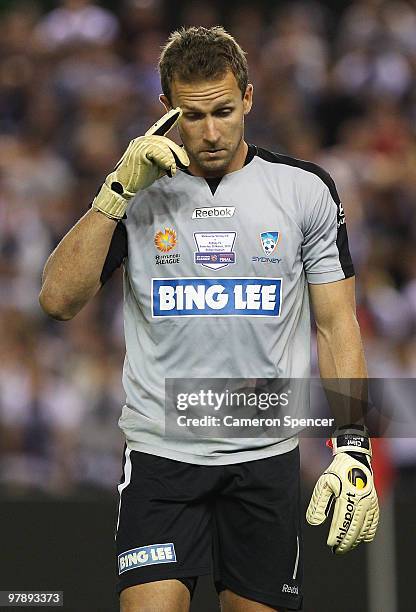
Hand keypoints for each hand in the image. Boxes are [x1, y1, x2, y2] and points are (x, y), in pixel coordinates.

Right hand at [92, 107, 189, 218]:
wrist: (126, 185)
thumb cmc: (141, 176)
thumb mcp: (159, 166)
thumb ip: (168, 159)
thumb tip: (183, 157)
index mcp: (147, 141)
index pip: (160, 127)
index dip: (169, 119)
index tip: (178, 111)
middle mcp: (143, 139)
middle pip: (166, 141)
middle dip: (177, 153)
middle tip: (185, 164)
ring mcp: (140, 144)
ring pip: (163, 146)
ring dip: (172, 160)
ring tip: (173, 170)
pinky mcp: (140, 151)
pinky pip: (158, 152)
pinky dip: (166, 161)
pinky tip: (168, 169)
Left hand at [306, 425, 378, 553]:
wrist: (354, 460)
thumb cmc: (337, 471)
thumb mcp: (323, 484)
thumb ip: (318, 504)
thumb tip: (313, 522)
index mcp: (346, 498)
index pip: (341, 523)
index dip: (336, 536)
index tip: (330, 544)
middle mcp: (360, 502)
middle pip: (354, 529)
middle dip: (346, 542)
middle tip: (338, 550)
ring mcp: (369, 503)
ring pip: (364, 528)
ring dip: (356, 539)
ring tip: (347, 546)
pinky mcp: (374, 503)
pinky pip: (374, 522)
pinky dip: (369, 532)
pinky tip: (363, 538)